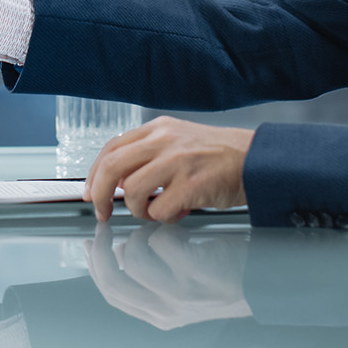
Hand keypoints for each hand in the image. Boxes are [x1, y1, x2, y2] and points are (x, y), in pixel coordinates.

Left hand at [84, 117, 252, 223]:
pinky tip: (180, 211)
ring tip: (156, 210)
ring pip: (132, 191)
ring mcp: (178, 162)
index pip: (111, 148)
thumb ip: (148, 155)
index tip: (90, 192)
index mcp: (158, 129)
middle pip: (111, 167)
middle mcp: (164, 141)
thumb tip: (117, 181)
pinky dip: (164, 218)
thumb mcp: (178, 142)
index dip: (94, 173)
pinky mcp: (191, 185)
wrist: (257, 160)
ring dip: (139, 209)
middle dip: (100, 194)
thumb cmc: (218, 156)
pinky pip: (159, 210)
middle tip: (102, 211)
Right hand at [86, 222, 253, 329]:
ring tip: (157, 229)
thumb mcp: (182, 292)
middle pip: (112, 279)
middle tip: (104, 226)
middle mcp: (167, 311)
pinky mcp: (195, 272)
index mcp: (160, 317)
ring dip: (141, 234)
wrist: (267, 281)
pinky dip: (167, 229)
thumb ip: (148, 280)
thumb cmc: (225, 280)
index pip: (111, 294)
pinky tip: (180, 228)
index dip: (96, 266)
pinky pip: (161, 240)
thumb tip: (117, 252)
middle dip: (103, 249)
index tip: (92, 244)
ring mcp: (180, 293)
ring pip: (133, 255)